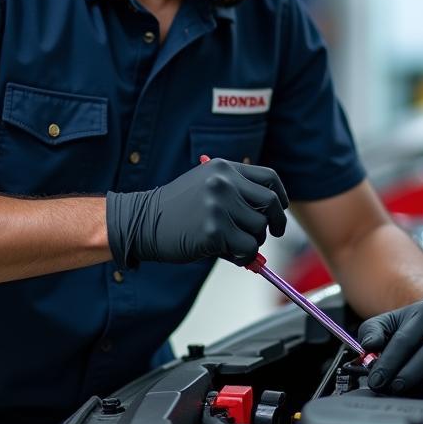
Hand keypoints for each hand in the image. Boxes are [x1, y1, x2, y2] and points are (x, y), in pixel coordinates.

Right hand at [106, 158, 287, 267]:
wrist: (143, 222)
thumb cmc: (175, 209)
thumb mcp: (206, 186)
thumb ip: (236, 194)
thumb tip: (269, 217)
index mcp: (223, 168)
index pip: (269, 178)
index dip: (279, 196)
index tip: (279, 209)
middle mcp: (224, 182)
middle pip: (270, 203)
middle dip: (276, 222)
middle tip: (273, 233)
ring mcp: (219, 206)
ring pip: (259, 229)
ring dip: (253, 241)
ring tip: (234, 243)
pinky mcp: (214, 231)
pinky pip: (247, 248)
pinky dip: (244, 256)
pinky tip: (228, 253)